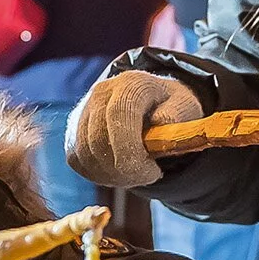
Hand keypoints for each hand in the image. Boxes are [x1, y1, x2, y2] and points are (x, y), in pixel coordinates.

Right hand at [65, 70, 202, 189]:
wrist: (150, 103)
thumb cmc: (170, 108)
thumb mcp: (185, 107)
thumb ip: (177, 114)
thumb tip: (161, 122)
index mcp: (130, 83)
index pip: (119, 116)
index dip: (131, 151)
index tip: (153, 172)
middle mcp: (101, 93)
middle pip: (98, 139)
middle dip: (124, 169)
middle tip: (148, 176)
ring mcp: (82, 112)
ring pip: (86, 154)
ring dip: (112, 175)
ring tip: (137, 173)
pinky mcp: (73, 132)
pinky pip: (79, 161)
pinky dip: (99, 174)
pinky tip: (120, 172)